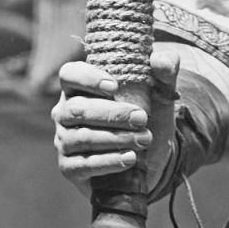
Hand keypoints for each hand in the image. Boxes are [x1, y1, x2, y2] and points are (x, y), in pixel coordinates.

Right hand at [52, 47, 177, 190]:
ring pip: (81, 137)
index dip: (88, 78)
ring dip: (115, 138)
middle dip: (112, 114)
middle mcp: (66, 113)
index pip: (70, 74)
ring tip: (144, 140)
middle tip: (142, 119)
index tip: (115, 87)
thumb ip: (164, 74)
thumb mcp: (159, 97)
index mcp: (80, 88)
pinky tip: (130, 158)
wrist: (147, 162)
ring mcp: (64, 141)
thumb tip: (164, 59)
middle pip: (77, 109)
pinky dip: (108, 162)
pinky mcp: (69, 168)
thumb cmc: (145, 121)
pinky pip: (82, 165)